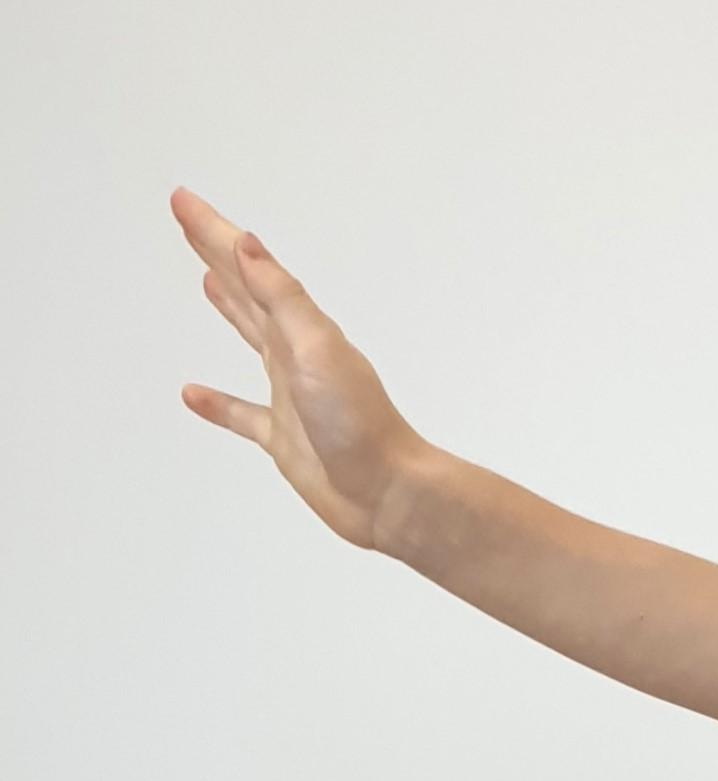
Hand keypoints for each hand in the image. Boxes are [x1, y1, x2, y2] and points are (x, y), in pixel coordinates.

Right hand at [171, 189, 431, 548]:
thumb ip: (281, 298)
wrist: (388, 495)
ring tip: (207, 280)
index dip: (215, 232)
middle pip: (248, 291)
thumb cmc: (362, 424)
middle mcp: (296, 354)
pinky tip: (193, 395)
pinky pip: (242, 414)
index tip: (182, 201)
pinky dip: (218, 404)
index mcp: (302, 327)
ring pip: (250, 339)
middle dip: (216, 252)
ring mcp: (290, 395)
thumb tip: (247, 245)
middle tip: (187, 219)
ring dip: (229, 308)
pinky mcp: (284, 439)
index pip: (250, 266)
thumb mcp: (316, 347)